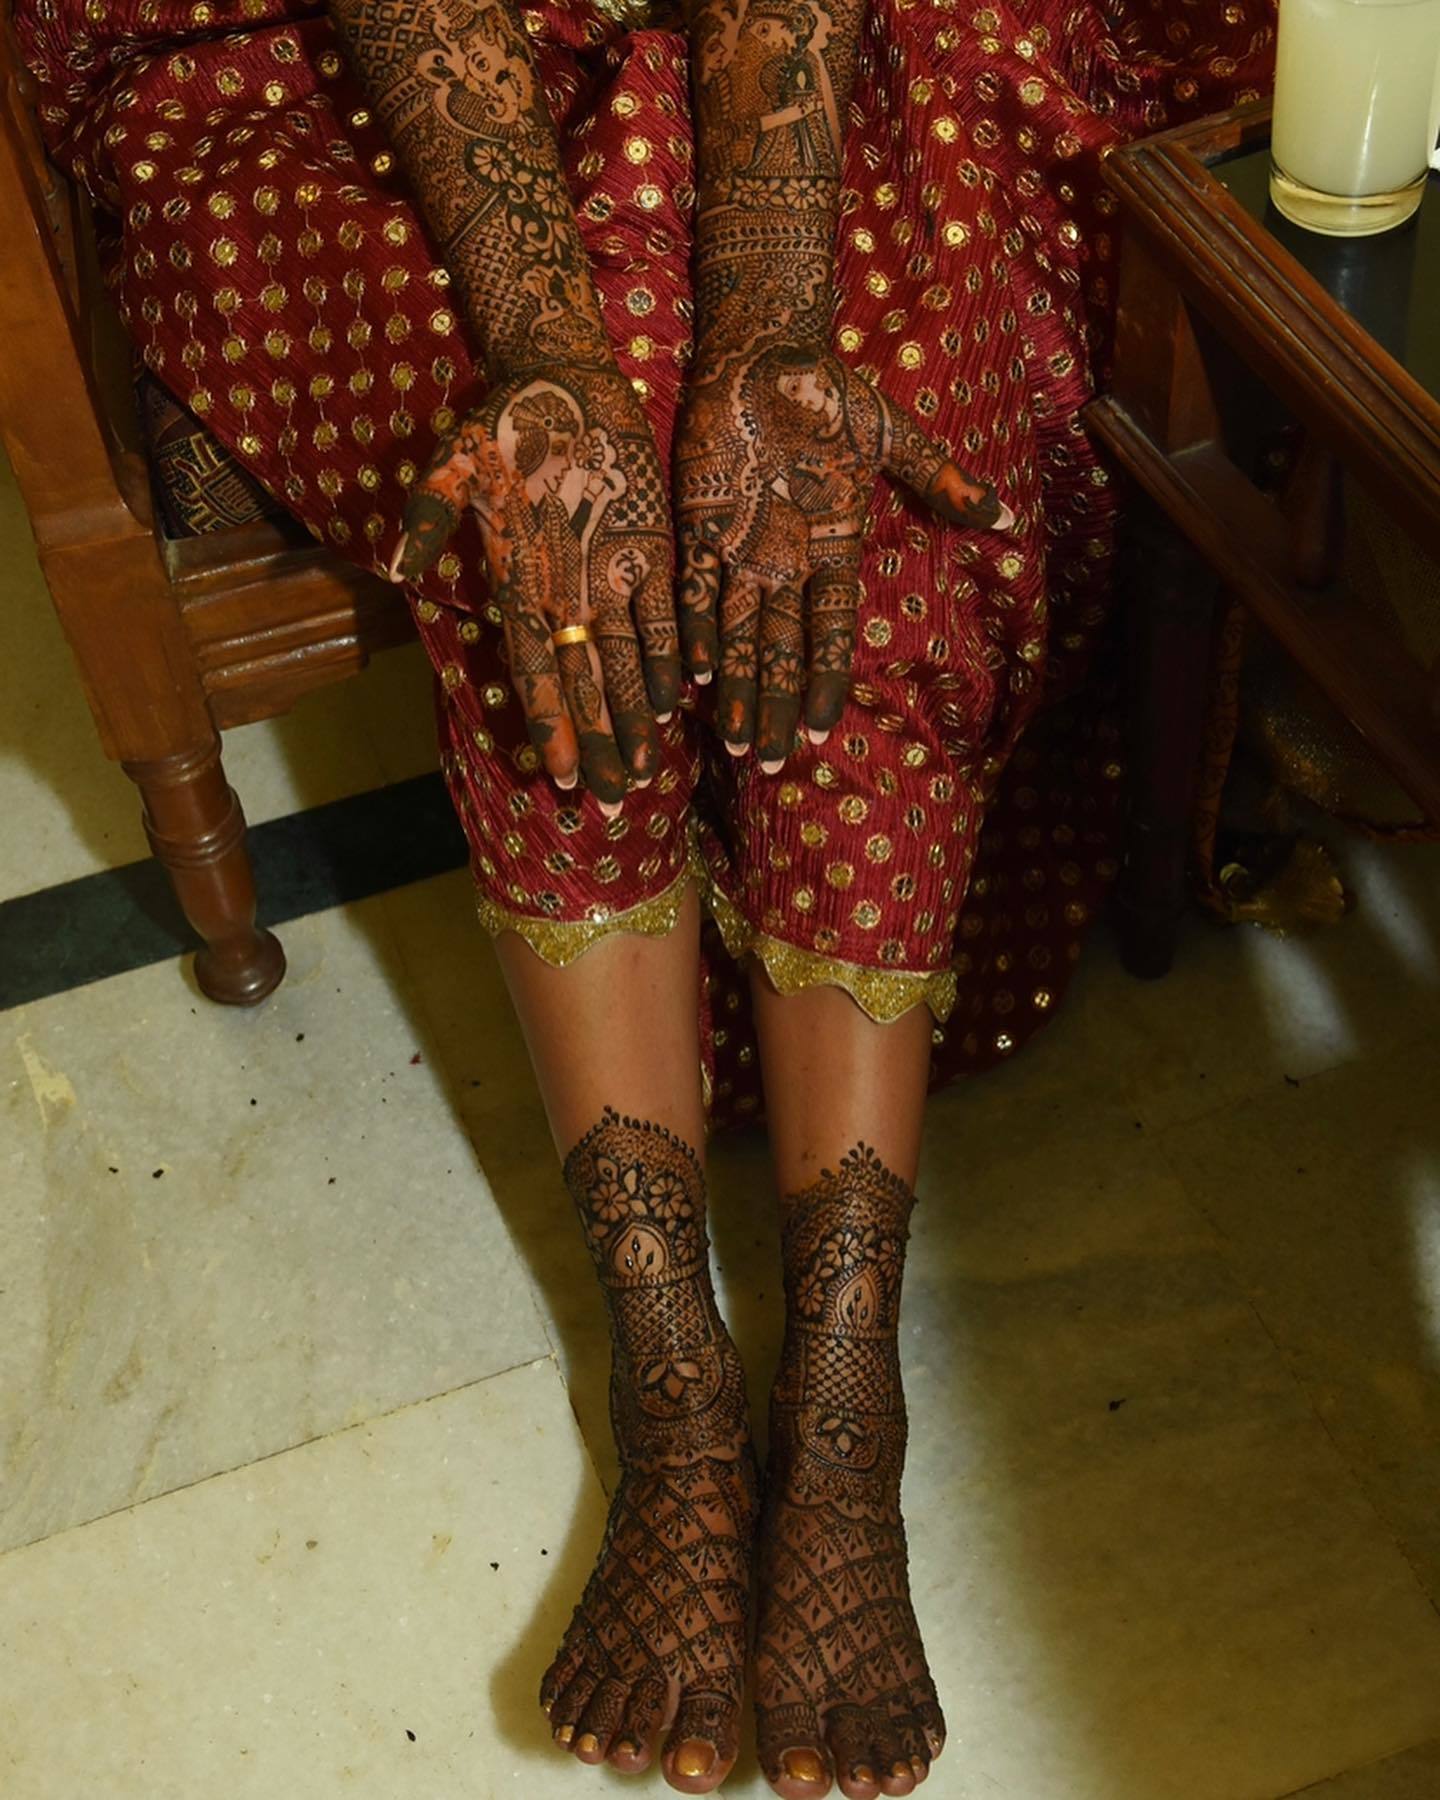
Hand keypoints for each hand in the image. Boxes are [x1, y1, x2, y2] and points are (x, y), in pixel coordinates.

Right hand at [392, 365, 678, 809]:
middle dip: (598, 742)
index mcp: (520, 584)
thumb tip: (397, 561)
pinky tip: (683, 701)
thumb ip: (430, 513)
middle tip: (610, 801)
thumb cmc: (501, 420)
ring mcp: (612, 575)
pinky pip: (664, 613)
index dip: (549, 723)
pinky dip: (674, 655)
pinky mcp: (651, 548)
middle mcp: (567, 593)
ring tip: (645, 773)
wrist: (560, 377)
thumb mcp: (456, 461)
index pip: (535, 670)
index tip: (557, 772)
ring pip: (628, 662)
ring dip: (636, 717)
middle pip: (585, 684)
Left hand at [674, 342, 1013, 769]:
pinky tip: (695, 677)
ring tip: (733, 741)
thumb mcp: (889, 436)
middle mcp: (785, 562)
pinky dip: (694, 630)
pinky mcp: (698, 527)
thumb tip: (1004, 514)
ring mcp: (740, 548)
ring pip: (736, 633)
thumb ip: (936, 479)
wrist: (762, 354)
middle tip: (768, 761)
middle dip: (774, 704)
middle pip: (779, 649)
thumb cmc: (830, 393)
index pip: (829, 630)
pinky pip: (695, 589)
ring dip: (736, 687)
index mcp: (831, 548)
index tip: (822, 729)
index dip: (824, 679)